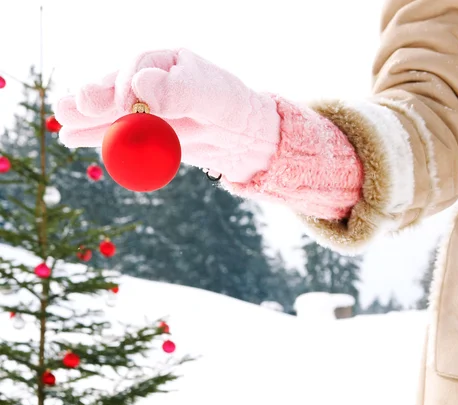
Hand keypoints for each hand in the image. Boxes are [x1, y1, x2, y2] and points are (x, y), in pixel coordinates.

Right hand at [55, 49, 280, 183]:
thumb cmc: (231, 109)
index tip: (122, 104)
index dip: (125, 84)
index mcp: (167, 62)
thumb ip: (180, 91)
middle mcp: (151, 82)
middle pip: (115, 87)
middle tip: (69, 108)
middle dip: (93, 98)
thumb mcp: (212, 97)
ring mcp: (145, 109)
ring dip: (86, 118)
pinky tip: (72, 138)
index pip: (138, 66)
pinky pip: (117, 134)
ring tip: (62, 124)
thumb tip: (141, 84)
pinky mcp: (143, 133)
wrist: (242, 138)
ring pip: (110, 112)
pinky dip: (97, 137)